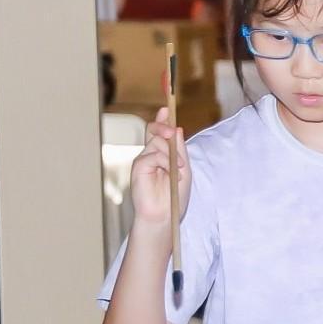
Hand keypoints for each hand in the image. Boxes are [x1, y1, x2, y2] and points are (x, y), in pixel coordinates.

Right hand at [129, 103, 189, 231]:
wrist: (165, 215)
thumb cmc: (174, 197)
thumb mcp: (184, 170)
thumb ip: (180, 150)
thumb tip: (177, 129)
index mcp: (162, 155)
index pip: (160, 133)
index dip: (162, 120)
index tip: (166, 108)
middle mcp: (151, 155)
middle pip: (154, 132)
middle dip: (163, 127)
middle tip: (171, 132)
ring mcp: (143, 160)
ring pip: (157, 144)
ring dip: (171, 154)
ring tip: (178, 169)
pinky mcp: (138, 167)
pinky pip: (153, 156)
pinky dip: (164, 161)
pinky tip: (170, 171)